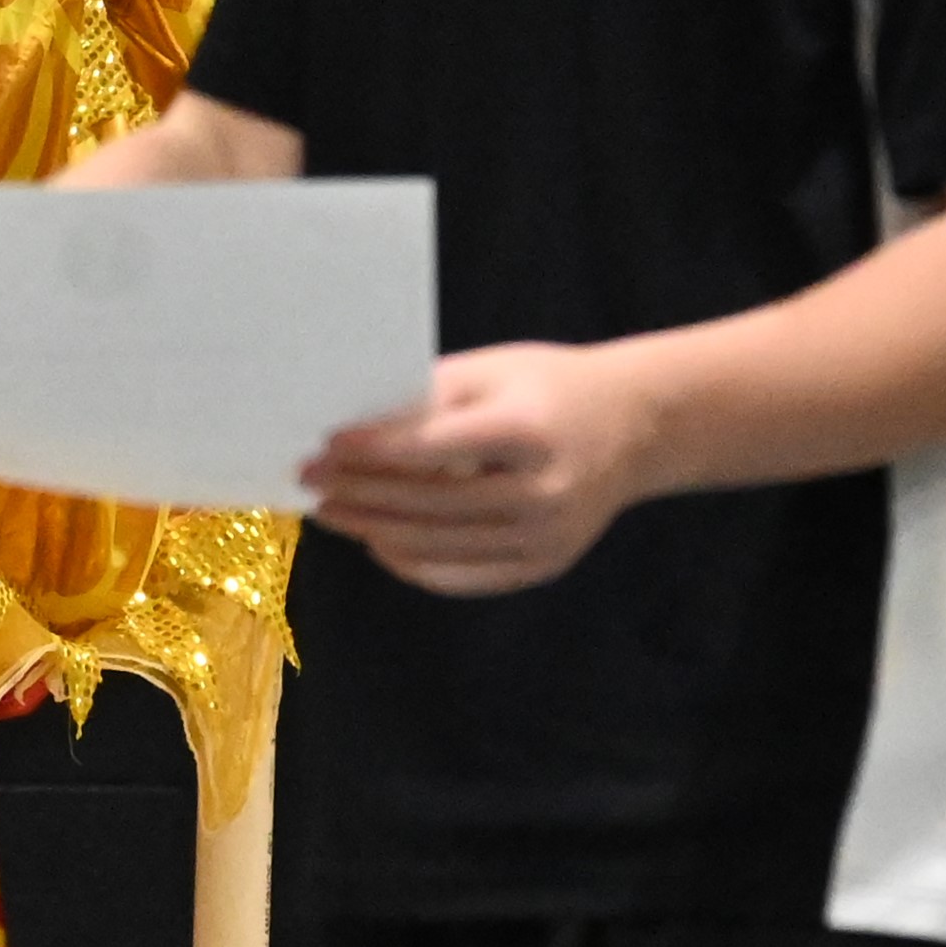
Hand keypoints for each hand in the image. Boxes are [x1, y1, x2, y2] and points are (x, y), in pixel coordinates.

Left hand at [300, 341, 652, 594]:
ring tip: (332, 512)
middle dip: (360, 492)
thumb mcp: (494, 370)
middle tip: (311, 481)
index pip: (432, 448)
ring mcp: (544, 537)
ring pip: (438, 546)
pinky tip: (377, 542)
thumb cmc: (550, 389)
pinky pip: (462, 576)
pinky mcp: (543, 565)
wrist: (635, 428)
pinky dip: (412, 563)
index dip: (373, 449)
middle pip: (428, 503)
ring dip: (374, 530)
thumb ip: (429, 396)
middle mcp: (541, 492)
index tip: (325, 445)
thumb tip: (354, 427)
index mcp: (528, 431)